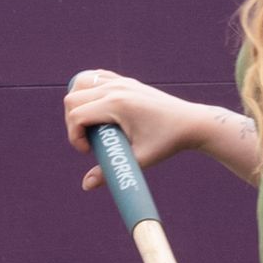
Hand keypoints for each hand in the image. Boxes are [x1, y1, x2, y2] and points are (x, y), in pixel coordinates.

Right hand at [65, 68, 188, 168]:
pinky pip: (94, 78)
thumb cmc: (167, 142)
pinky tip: (98, 109)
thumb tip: (85, 185)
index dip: (75, 137)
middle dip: (73, 123)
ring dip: (77, 104)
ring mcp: (120, 81)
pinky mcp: (125, 80)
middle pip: (72, 99)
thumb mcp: (139, 159)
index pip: (76, 115)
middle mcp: (115, 88)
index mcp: (117, 104)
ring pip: (79, 83)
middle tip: (91, 141)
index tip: (90, 152)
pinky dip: (88, 91)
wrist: (191, 123)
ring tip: (91, 124)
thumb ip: (109, 172)